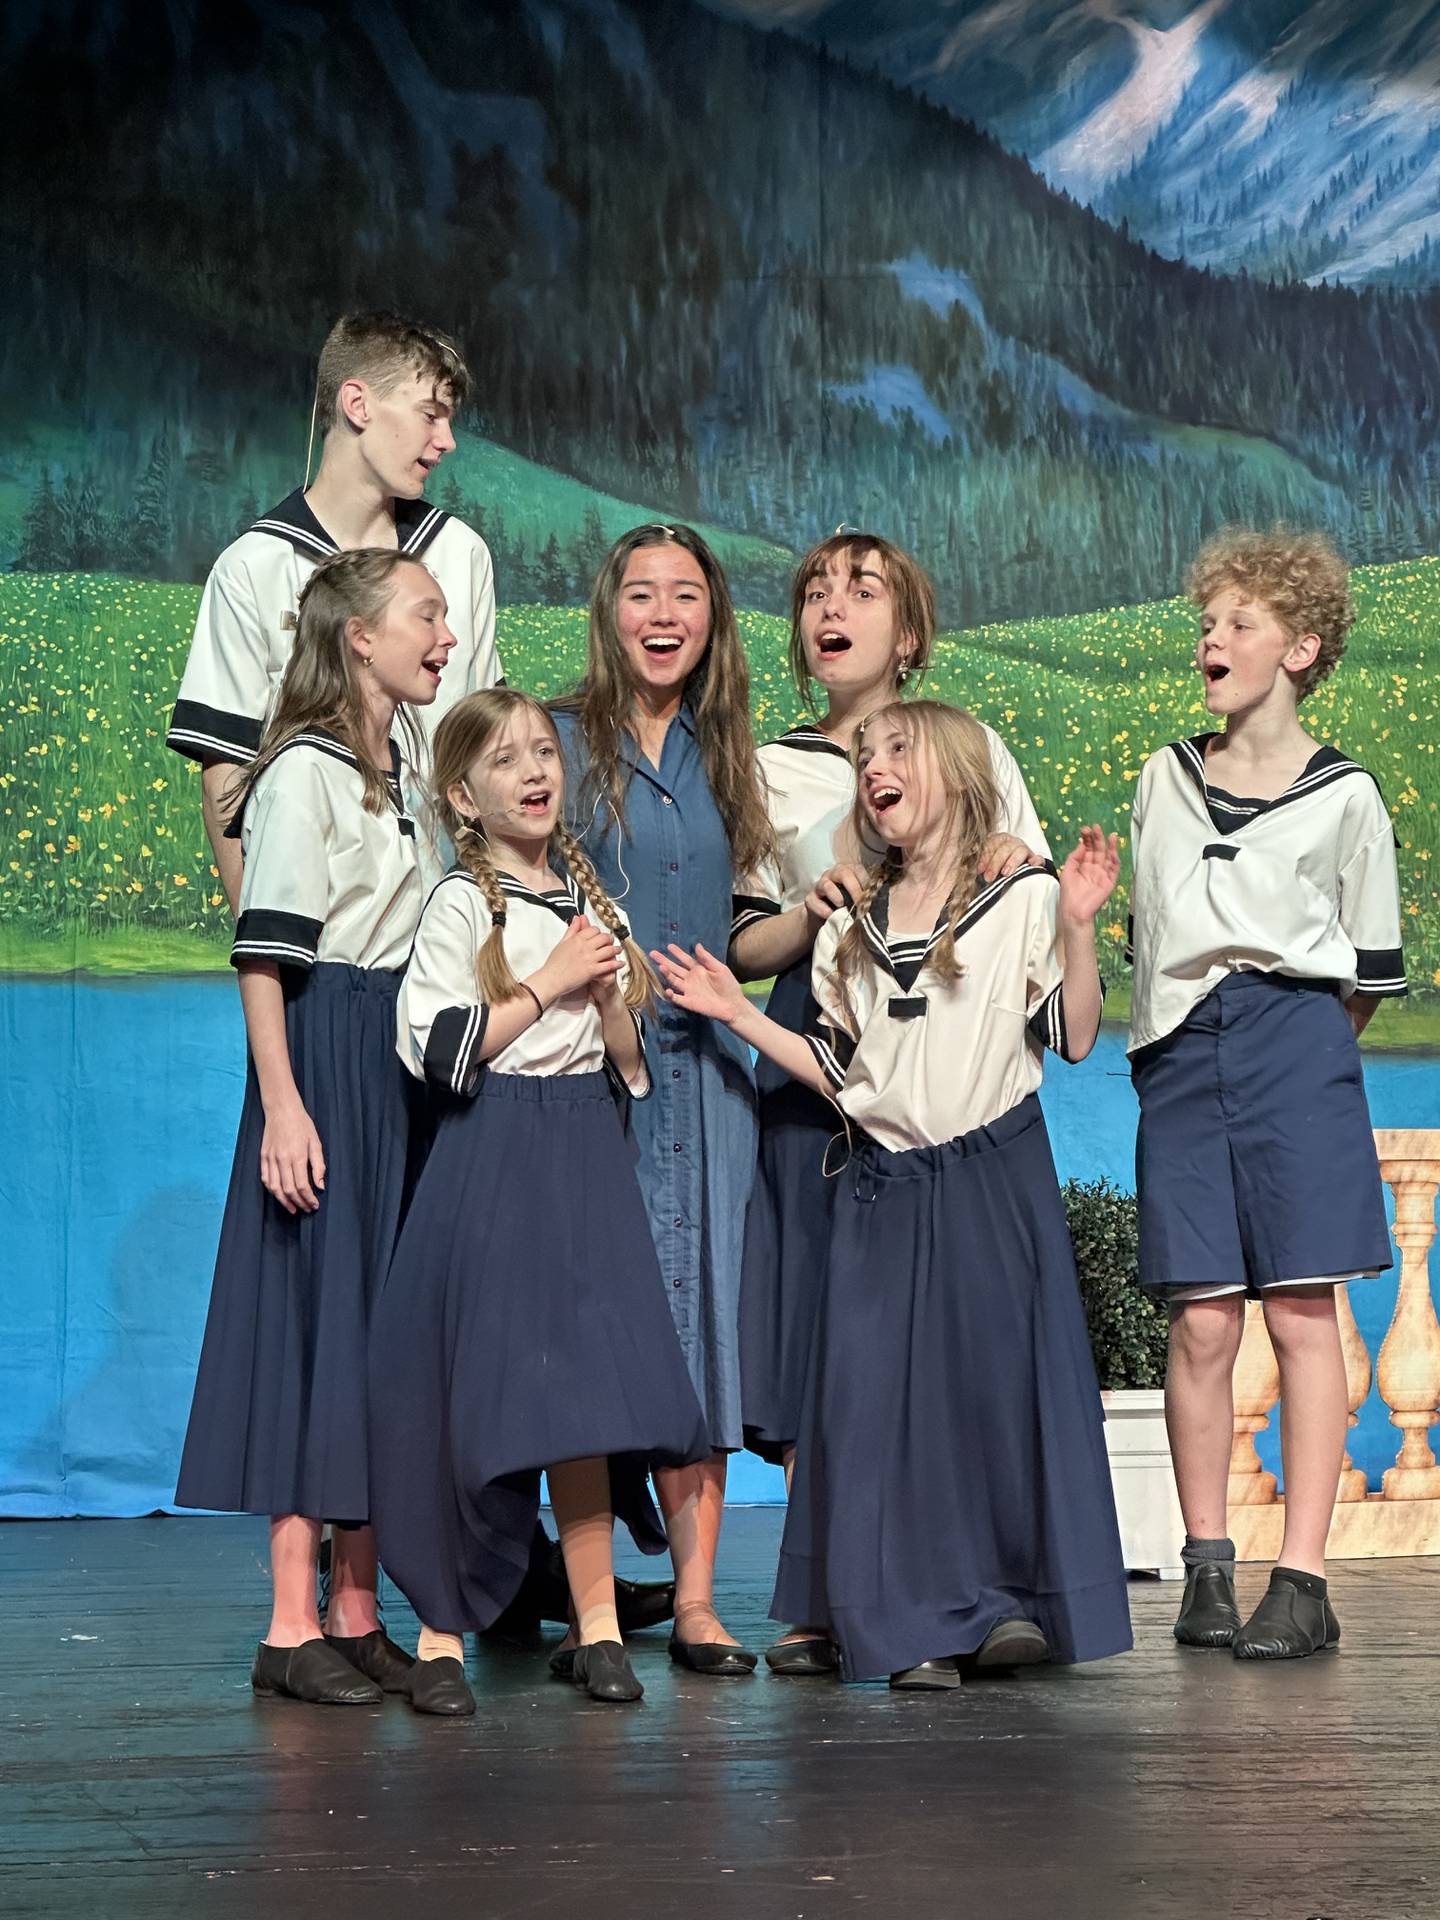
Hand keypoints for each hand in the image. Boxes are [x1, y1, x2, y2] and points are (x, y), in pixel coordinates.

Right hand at [260, 1096, 325, 1214]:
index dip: (308, 1198)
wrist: (282, 1110)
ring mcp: (270, 1158)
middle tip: (306, 1209)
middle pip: (288, 1190)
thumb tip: (320, 1185)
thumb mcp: (316, 1142)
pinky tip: (280, 1195)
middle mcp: (282, 1159)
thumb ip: (319, 1165)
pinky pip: (265, 1178)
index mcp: (297, 1156)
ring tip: (293, 1208)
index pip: (302, 1186)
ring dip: (284, 1201)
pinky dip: (272, 1190)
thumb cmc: (302, 1124)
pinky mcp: (263, 1157)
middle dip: (298, 1203)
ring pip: (274, 1188)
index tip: (314, 1205)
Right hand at [534, 914, 622, 1001]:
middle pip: (604, 938)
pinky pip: (609, 965)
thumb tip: (577, 918)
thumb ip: (572, 930)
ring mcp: (589, 958)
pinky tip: (621, 964)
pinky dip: (617, 964)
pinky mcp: (592, 970)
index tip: (600, 936)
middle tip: (612, 941)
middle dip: (610, 939)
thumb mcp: (562, 943)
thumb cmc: (554, 963)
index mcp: (576, 938)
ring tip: (618, 950)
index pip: (594, 930)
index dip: (599, 932)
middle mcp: (584, 946)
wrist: (551, 979)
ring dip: (616, 950)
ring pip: (608, 950)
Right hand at [650, 942, 748, 1025]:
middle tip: (653, 953)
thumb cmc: (728, 986)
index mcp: (698, 970)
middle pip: (674, 968)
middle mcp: (691, 979)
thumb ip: (707, 959)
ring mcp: (688, 990)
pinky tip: (668, 989)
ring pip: (673, 980)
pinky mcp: (688, 1002)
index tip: (669, 946)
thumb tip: (697, 945)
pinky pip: (676, 998)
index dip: (677, 953)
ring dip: (666, 974)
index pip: (685, 959)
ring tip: (660, 966)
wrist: (732, 1005)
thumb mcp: (720, 969)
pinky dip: (671, 995)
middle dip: (664, 960)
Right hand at [803, 862, 867, 926]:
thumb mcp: (858, 900)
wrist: (827, 919)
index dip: (865, 881)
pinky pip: (813, 901)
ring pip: (826, 884)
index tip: (871, 896)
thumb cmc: (847, 907)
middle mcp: (833, 875)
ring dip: (836, 896)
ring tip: (842, 906)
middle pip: (842, 873)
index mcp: (848, 871)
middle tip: (860, 903)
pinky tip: (830, 915)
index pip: (858, 869)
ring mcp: (820, 885)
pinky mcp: (809, 898)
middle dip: (853, 888)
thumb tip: (878, 903)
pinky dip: (822, 909)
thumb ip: (866, 897)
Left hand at [981, 832, 1043, 880]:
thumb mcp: (985, 865)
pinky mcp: (1035, 859)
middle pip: (1005, 847)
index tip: (979, 869)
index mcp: (997, 840)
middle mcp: (1011, 842)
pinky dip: (1036, 860)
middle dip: (995, 862)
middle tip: (989, 877)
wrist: (1014, 873)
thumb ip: (979, 866)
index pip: (991, 843)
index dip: (984, 856)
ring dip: (1012, 861)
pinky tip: (1031, 864)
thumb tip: (970, 870)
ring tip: (1006, 873)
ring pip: (1020, 850)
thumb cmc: (994, 869)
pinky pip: (1038, 857)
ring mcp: (1024, 849)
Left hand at [1059, 826, 1120, 922]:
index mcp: (1083, 865)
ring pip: (1108, 858)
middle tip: (1095, 827)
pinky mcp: (1109, 883)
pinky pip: (1114, 870)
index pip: (1087, 848)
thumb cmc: (1069, 893)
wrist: (1073, 911)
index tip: (1085, 829)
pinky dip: (1115, 861)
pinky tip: (1113, 851)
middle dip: (1097, 839)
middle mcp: (1094, 868)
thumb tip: (1081, 844)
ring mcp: (1102, 875)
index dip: (1086, 839)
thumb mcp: (1067, 872)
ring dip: (1110, 847)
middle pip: (1097, 850)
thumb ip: (1074, 858)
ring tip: (1110, 835)